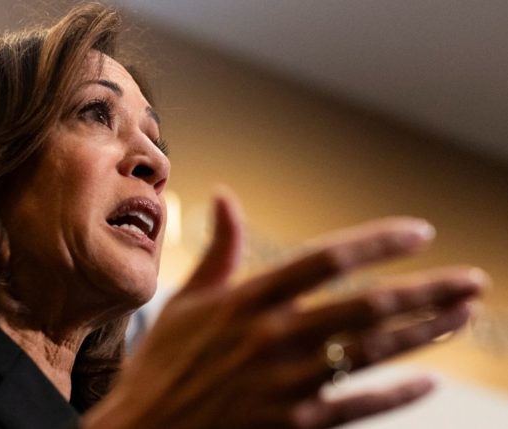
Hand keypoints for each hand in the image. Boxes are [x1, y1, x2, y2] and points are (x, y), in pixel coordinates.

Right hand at [84, 190, 485, 428]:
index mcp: (247, 301)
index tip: (419, 233)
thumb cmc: (163, 363)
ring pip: (371, 352)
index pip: (325, 260)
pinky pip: (358, 406)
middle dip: (426, 291)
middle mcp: (272, 337)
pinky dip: (396, 393)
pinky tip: (427, 382)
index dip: (377, 242)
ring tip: (462, 317)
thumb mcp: (185, 301)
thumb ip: (218, 250)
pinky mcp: (293, 424)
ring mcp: (286, 382)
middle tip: (472, 280)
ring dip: (424, 334)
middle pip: (366, 306)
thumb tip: (226, 195)